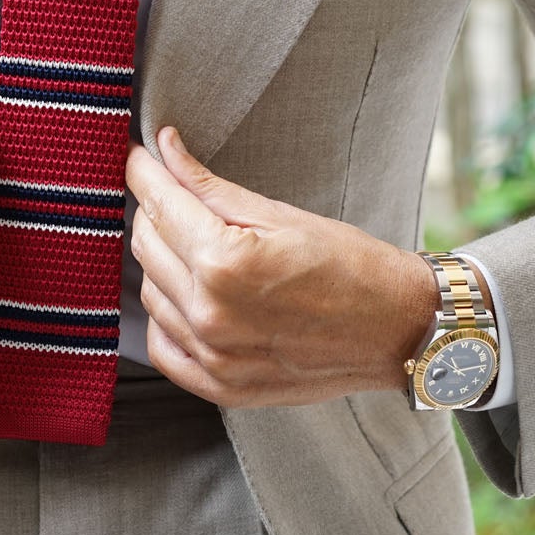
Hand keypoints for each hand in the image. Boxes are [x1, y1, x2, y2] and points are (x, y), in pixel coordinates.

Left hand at [124, 126, 437, 406]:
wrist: (397, 329)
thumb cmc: (350, 265)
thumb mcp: (279, 213)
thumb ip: (209, 185)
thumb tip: (164, 148)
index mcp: (224, 263)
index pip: (158, 204)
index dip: (142, 172)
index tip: (137, 156)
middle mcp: (210, 314)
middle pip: (145, 245)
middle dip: (155, 211)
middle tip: (175, 194)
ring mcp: (212, 357)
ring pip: (149, 292)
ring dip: (161, 262)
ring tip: (194, 244)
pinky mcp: (220, 386)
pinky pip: (162, 345)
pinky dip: (166, 316)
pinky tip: (189, 295)